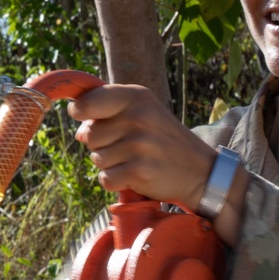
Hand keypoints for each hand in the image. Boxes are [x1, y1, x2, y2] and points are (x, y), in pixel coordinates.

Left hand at [68, 83, 214, 209]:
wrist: (200, 171)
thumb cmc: (165, 141)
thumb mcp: (144, 114)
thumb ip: (110, 114)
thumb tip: (79, 132)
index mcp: (137, 97)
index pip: (87, 102)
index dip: (80, 111)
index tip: (82, 115)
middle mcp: (138, 117)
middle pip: (89, 135)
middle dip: (101, 144)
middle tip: (127, 146)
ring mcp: (139, 145)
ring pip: (97, 159)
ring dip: (110, 165)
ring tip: (135, 160)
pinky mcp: (139, 171)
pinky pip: (105, 179)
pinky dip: (115, 182)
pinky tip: (134, 176)